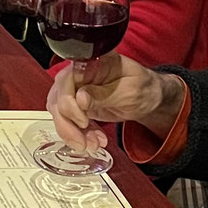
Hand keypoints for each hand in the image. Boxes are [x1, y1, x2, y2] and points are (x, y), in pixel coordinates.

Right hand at [47, 53, 184, 147]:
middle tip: (82, 142)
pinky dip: (78, 135)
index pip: (67, 80)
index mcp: (92, 62)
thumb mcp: (130, 90)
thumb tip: (80, 99)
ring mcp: (76, 89)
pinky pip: (68, 121)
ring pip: (59, 113)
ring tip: (92, 144)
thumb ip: (104, 94)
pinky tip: (93, 141)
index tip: (82, 121)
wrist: (149, 98)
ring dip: (72, 133)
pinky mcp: (77, 105)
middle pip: (58, 98)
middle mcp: (79, 74)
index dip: (68, 102)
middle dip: (68, 125)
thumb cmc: (144, 87)